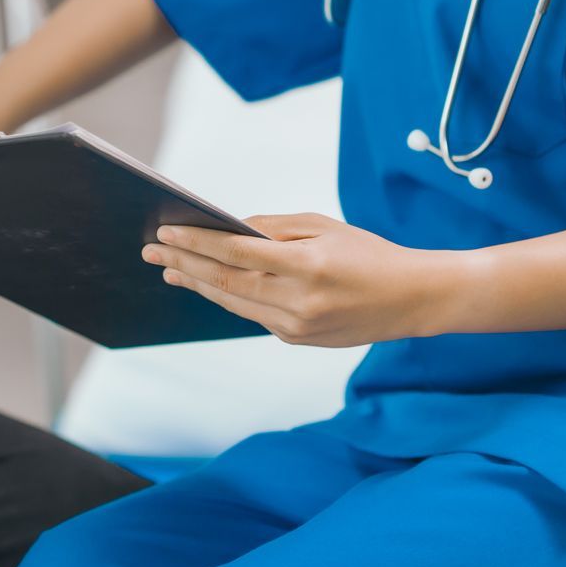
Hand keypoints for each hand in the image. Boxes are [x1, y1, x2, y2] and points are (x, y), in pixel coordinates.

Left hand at [142, 213, 450, 347]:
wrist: (413, 299)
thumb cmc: (369, 254)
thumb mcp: (324, 226)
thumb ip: (274, 228)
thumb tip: (229, 228)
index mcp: (306, 266)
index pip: (235, 252)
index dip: (196, 242)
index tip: (166, 232)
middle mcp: (298, 301)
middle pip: (225, 281)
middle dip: (183, 264)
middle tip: (152, 251)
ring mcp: (297, 326)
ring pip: (233, 302)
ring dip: (198, 284)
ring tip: (170, 270)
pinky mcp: (298, 339)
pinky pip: (254, 315)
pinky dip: (229, 297)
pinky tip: (209, 285)